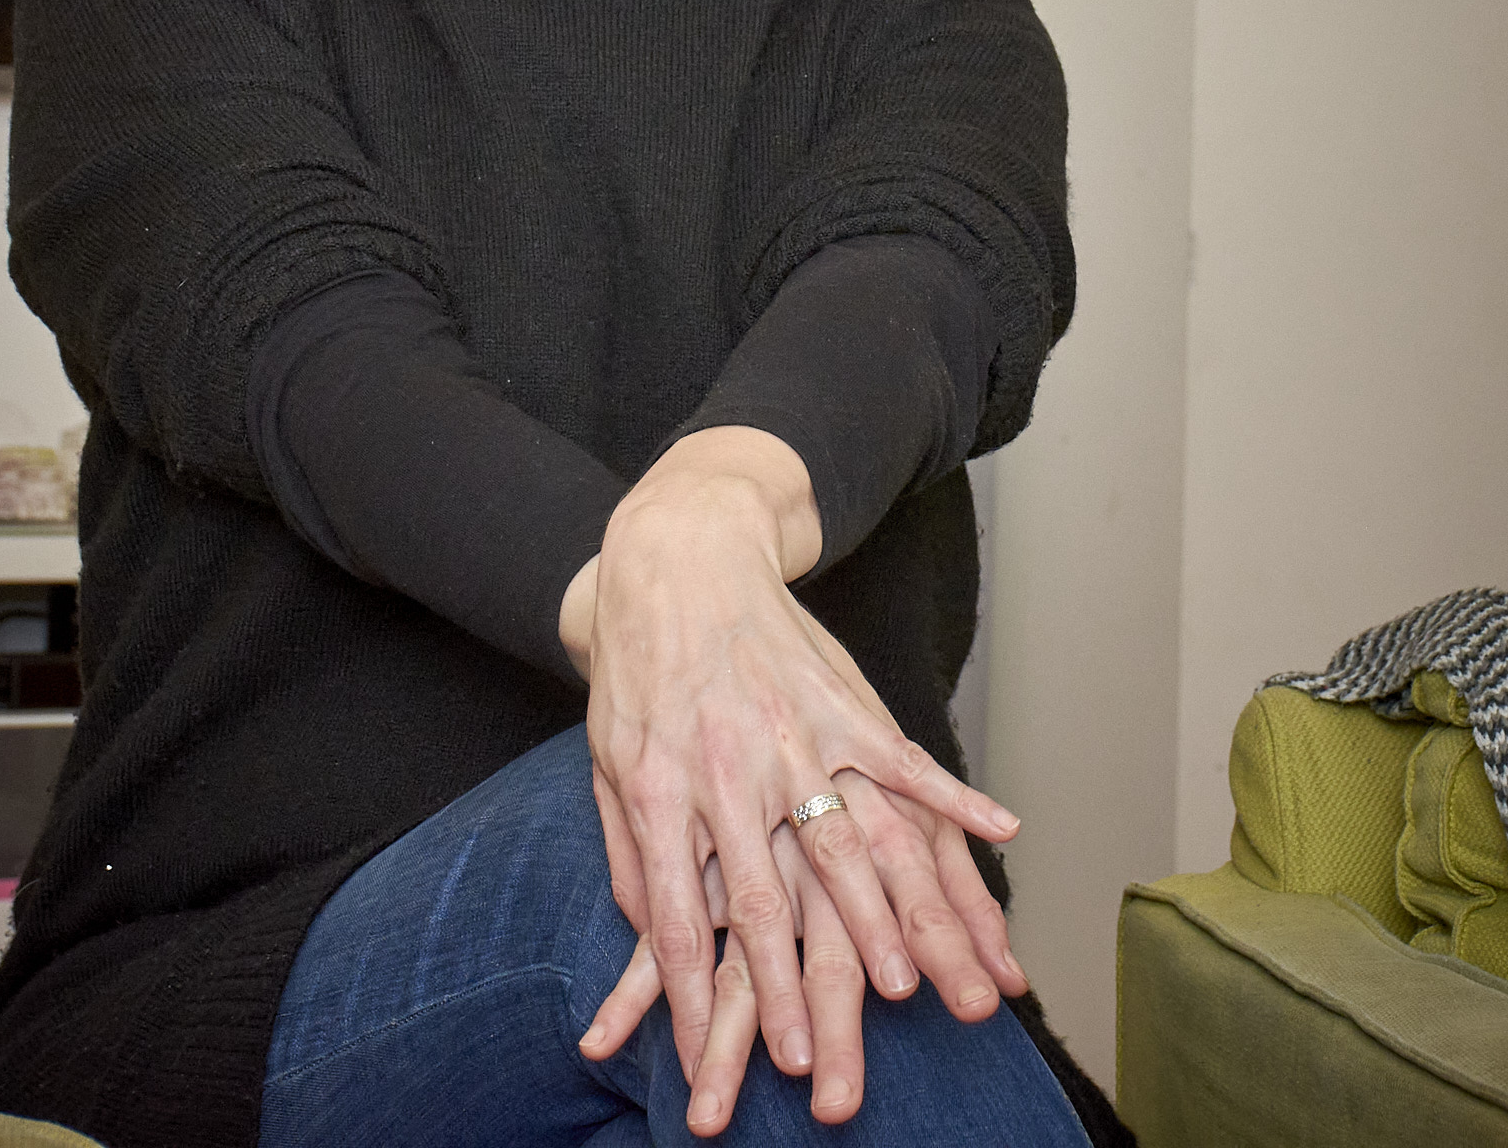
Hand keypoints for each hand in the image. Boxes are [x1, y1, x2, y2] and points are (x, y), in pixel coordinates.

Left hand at [575, 432, 1020, 1087]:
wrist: (675, 558)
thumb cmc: (638, 671)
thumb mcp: (612, 761)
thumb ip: (634, 852)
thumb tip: (651, 937)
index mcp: (662, 791)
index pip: (676, 913)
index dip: (696, 989)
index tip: (717, 1055)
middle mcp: (726, 771)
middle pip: (761, 896)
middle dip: (787, 983)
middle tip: (814, 1056)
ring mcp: (788, 735)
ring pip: (840, 842)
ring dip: (876, 919)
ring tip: (909, 984)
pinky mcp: (837, 700)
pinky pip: (903, 756)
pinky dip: (955, 793)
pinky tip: (1002, 831)